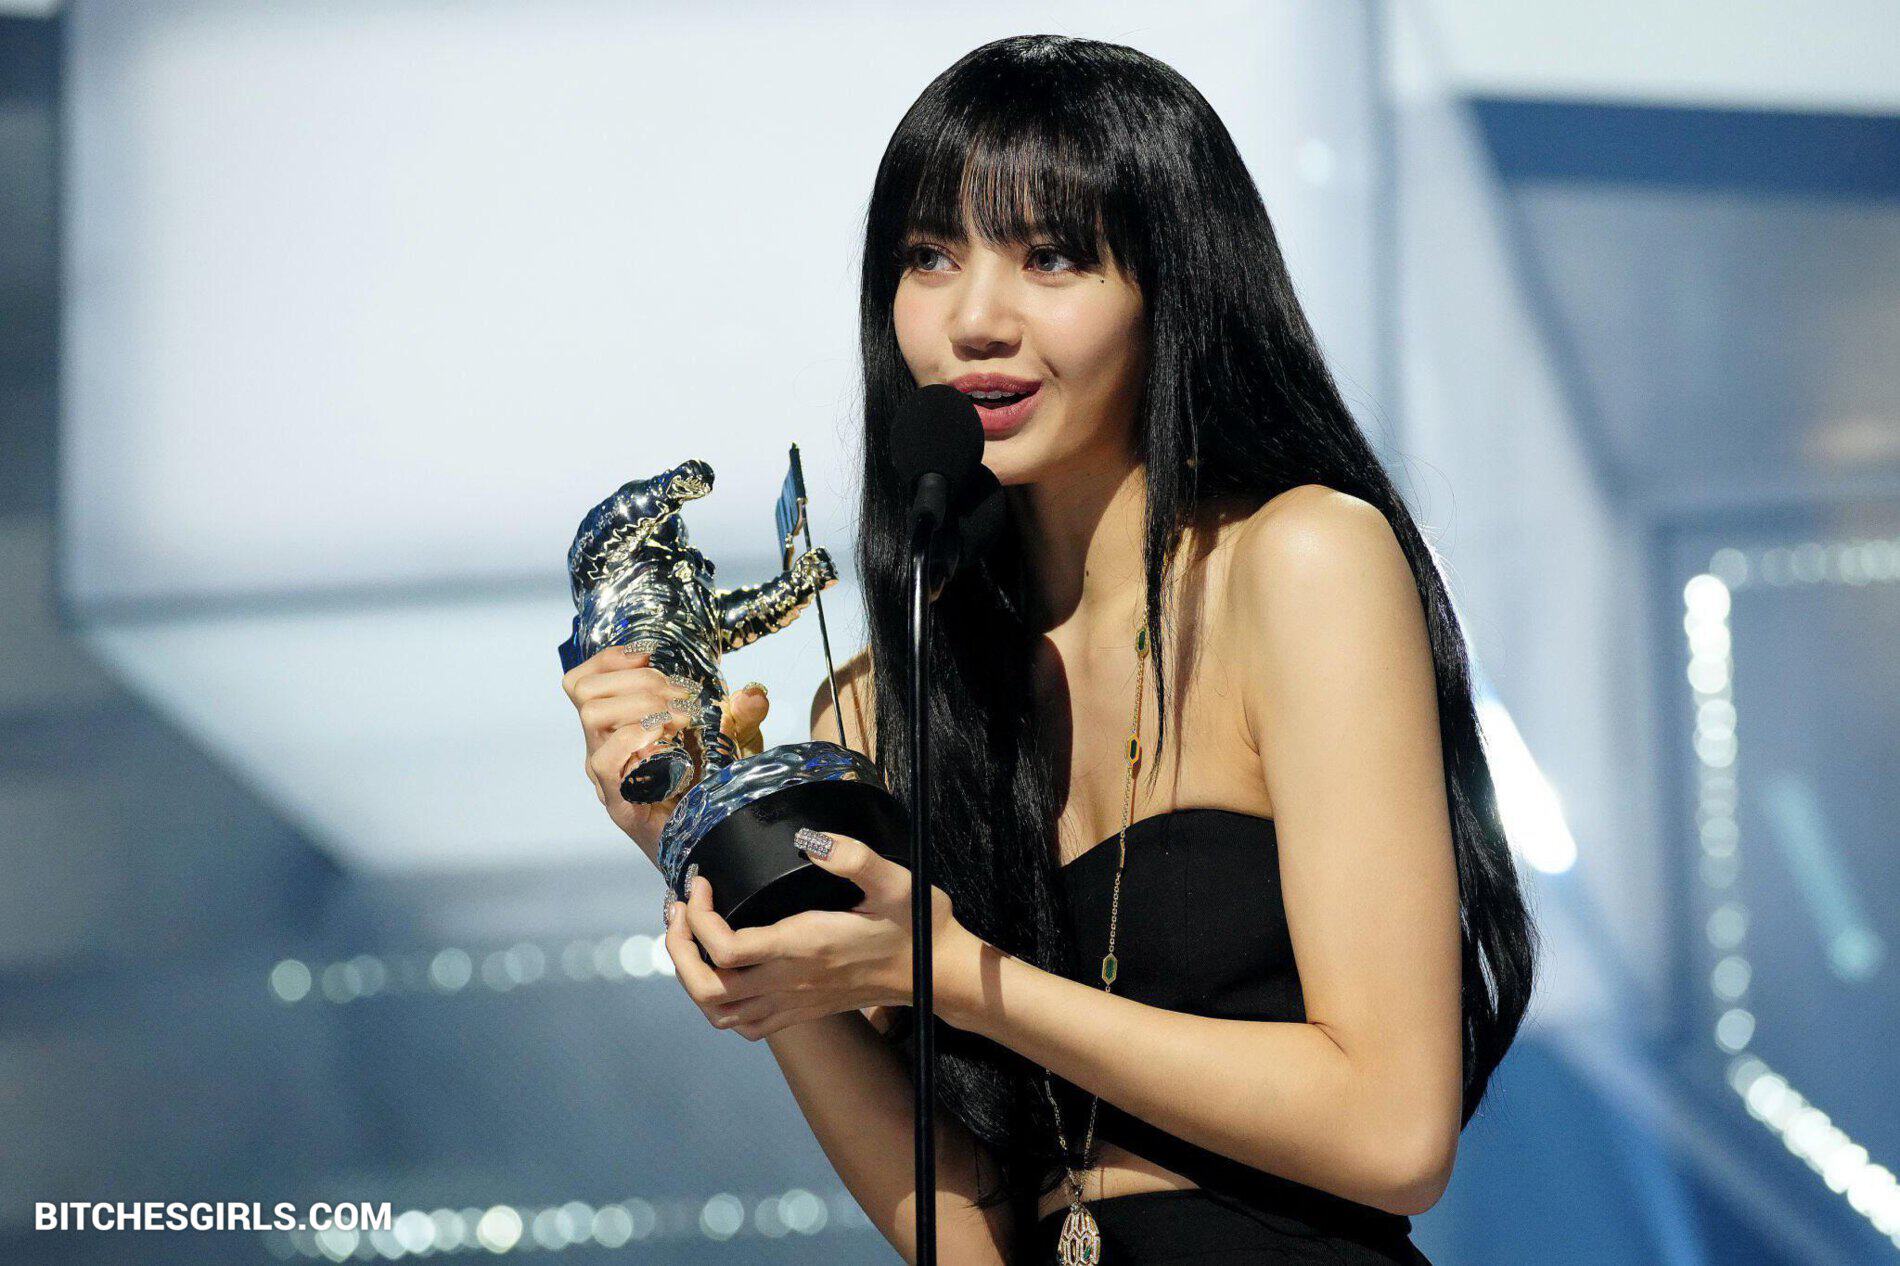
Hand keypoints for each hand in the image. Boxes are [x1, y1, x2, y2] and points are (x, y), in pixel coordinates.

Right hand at [560, 645, 770, 864]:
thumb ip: (742, 714)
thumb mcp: (733, 741)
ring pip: (592, 715)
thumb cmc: (713, 789)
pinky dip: (635, 737)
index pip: (584, 681)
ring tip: (681, 718)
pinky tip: (667, 738)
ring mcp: (607, 775)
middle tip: (683, 697)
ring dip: (642, 704)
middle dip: (639, 680)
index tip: (648, 655)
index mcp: (617, 726)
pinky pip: (606, 760)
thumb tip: (754, 693)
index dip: (609, 659)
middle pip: (586, 691)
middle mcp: (604, 747)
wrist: (715, 841)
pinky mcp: (619, 802)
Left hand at [664, 829, 964, 1040]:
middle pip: (708, 988)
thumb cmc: (917, 925)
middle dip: (679, 948)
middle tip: (680, 908)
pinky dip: (721, 1004)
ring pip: (720, 1013)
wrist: (938, 974)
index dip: (699, 916)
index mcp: (805, 947)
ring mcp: (794, 1002)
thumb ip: (852, 856)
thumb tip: (809, 838)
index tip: (703, 881)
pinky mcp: (802, 1012)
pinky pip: (745, 1025)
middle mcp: (792, 982)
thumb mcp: (895, 880)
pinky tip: (724, 970)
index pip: (726, 948)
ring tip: (691, 937)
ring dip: (692, 977)